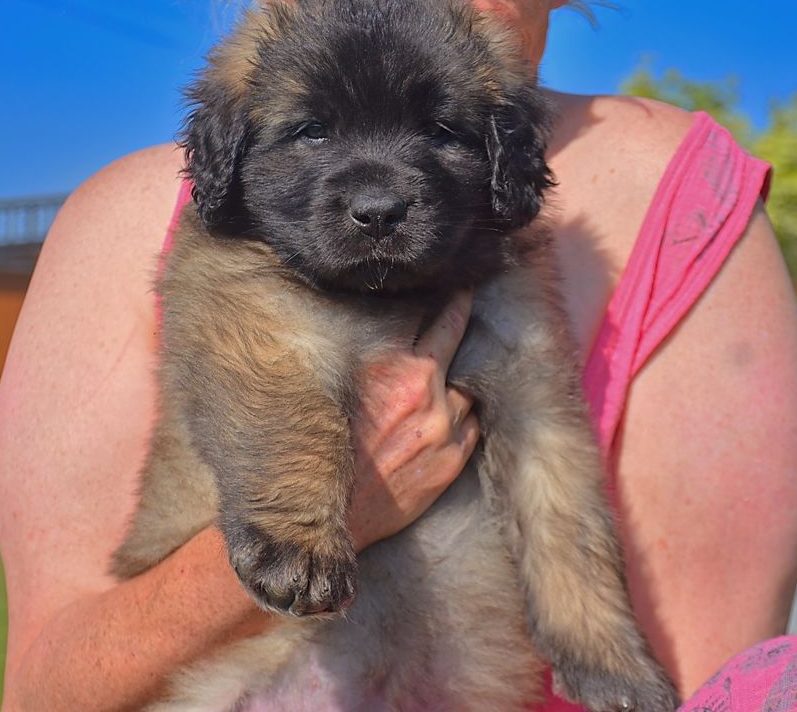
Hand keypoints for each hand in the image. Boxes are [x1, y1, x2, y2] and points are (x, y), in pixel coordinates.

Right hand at [347, 290, 480, 550]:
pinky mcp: (452, 460)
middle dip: (463, 312)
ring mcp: (444, 427)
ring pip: (468, 384)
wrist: (330, 516)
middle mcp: (424, 392)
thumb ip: (370, 357)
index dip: (449, 297)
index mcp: (392, 368)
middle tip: (472, 291)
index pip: (434, 316)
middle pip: (457, 338)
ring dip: (465, 371)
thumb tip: (382, 328)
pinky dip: (467, 411)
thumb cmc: (324, 449)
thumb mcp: (338, 388)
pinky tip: (460, 405)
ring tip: (463, 361)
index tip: (457, 282)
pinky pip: (473, 424)